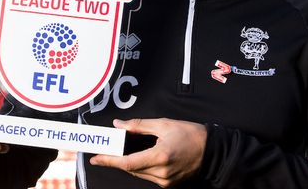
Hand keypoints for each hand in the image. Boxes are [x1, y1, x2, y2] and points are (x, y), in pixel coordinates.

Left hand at [90, 118, 206, 187]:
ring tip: (119, 153)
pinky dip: (139, 167)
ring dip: (127, 164)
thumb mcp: (164, 125)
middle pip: (130, 169)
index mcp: (160, 156)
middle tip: (105, 151)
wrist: (212, 151)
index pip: (127, 163)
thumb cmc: (191, 135)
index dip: (109, 161)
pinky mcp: (168, 184)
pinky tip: (137, 158)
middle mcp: (161, 172)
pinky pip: (147, 176)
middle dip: (116, 160)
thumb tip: (120, 124)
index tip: (96, 158)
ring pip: (138, 174)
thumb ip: (139, 126)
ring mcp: (165, 181)